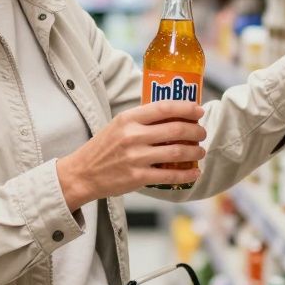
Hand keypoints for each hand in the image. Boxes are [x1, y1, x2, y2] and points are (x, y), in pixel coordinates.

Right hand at [56, 101, 205, 209]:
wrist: (83, 173)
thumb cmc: (103, 148)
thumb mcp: (118, 125)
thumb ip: (141, 119)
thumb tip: (172, 115)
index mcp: (128, 119)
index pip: (164, 107)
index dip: (186, 108)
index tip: (199, 110)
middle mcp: (133, 136)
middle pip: (176, 129)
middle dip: (196, 131)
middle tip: (202, 132)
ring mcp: (136, 157)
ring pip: (177, 152)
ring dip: (195, 151)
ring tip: (200, 151)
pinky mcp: (138, 177)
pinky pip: (170, 175)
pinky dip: (187, 174)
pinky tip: (194, 172)